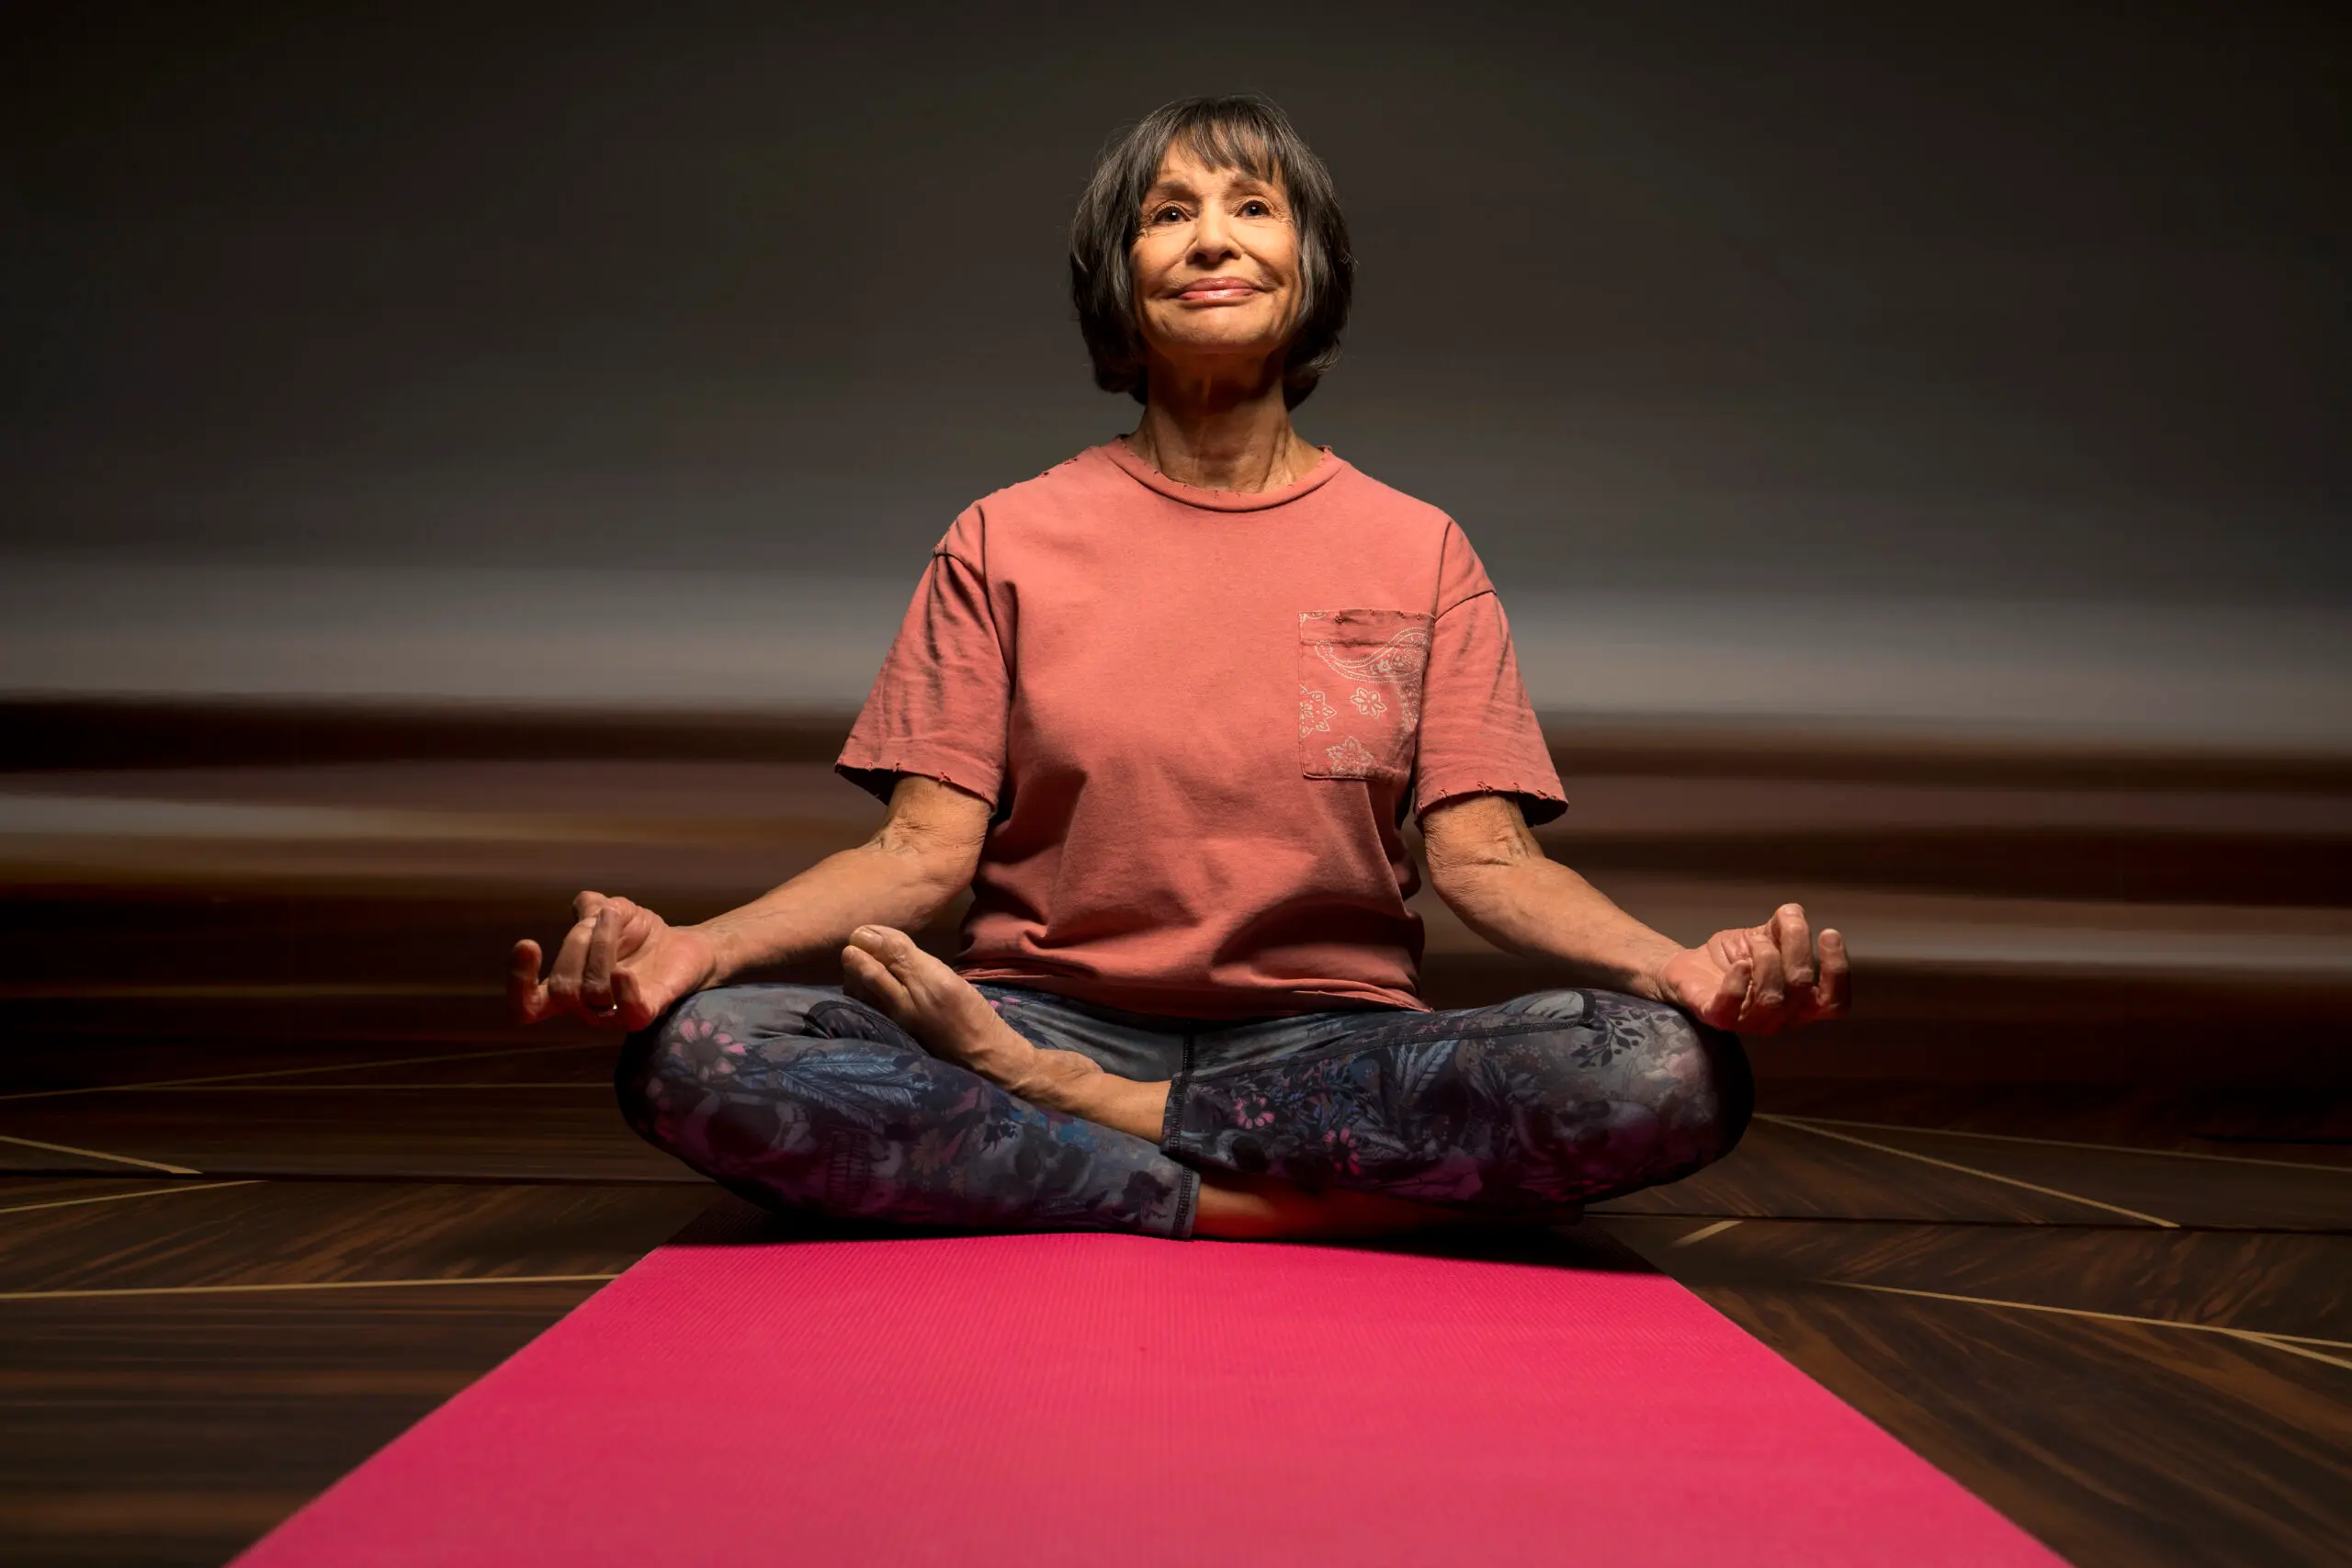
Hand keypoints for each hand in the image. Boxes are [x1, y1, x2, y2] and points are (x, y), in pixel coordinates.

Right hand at [508, 891, 719, 1029]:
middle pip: (563, 987)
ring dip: (601, 948)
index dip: (519, 983)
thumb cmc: (641, 933)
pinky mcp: (648, 1012)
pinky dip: (623, 992)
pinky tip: (624, 971)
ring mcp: (616, 1014)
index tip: (528, 944)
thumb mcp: (611, 910)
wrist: (685, 944)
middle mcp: (587, 1007)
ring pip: (592, 993)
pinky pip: (630, 1012)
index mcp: (569, 987)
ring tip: (618, 918)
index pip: (528, 1006)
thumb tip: (583, 905)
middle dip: (578, 943)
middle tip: (604, 915)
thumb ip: (590, 908)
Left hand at [1654, 902, 1848, 1033]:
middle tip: (1781, 926)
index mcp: (1801, 1003)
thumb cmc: (1736, 957)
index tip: (1828, 932)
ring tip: (1754, 942)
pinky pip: (1731, 1005)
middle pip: (1801, 988)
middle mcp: (1780, 1018)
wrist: (1691, 967)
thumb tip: (1793, 913)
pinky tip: (1739, 963)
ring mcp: (1749, 1022)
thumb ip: (1785, 927)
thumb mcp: (1767, 937)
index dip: (1837, 970)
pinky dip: (1737, 981)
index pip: (1834, 1002)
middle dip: (1794, 947)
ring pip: (1771, 998)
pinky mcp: (1717, 1017)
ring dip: (1766, 958)